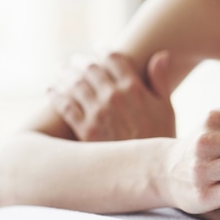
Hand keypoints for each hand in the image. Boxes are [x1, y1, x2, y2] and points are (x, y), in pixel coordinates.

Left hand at [48, 51, 174, 140]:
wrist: (150, 170)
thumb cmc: (162, 138)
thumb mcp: (167, 107)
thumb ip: (160, 80)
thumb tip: (160, 54)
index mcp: (135, 88)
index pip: (114, 59)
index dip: (104, 50)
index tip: (99, 48)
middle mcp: (114, 97)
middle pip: (91, 68)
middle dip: (82, 60)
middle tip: (76, 59)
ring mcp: (98, 113)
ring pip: (75, 84)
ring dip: (66, 74)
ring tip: (62, 70)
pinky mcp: (85, 130)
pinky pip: (65, 106)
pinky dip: (56, 95)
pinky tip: (52, 90)